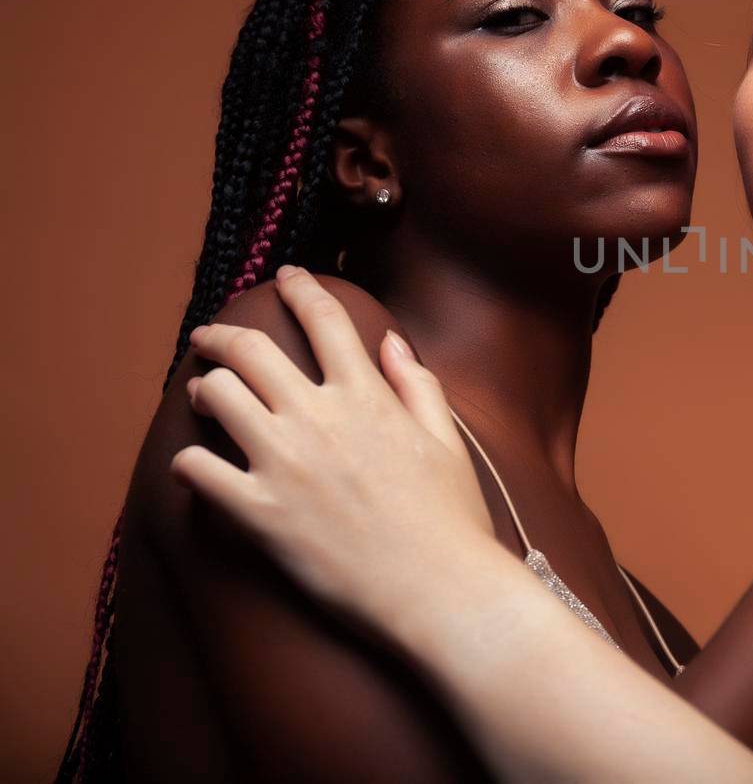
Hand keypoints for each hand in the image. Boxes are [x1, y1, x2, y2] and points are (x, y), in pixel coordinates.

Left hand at [170, 266, 496, 641]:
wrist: (439, 589)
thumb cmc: (451, 519)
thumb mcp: (447, 441)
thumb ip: (416, 385)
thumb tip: (391, 343)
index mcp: (368, 396)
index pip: (324, 318)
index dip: (300, 286)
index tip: (286, 276)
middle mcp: (319, 419)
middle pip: (249, 350)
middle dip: (221, 334)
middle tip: (211, 336)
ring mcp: (283, 464)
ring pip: (216, 396)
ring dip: (204, 388)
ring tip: (202, 393)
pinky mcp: (258, 513)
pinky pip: (196, 470)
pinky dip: (190, 462)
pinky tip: (196, 465)